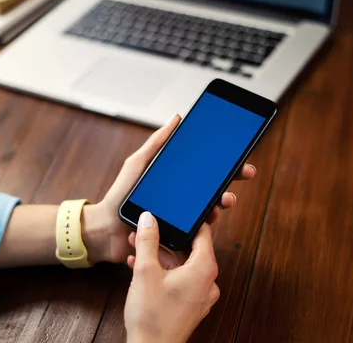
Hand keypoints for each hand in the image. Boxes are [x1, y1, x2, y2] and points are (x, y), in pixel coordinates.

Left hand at [82, 114, 256, 265]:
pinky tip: (210, 217)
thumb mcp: (138, 163)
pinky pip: (199, 230)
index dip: (224, 164)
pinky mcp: (179, 234)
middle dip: (232, 180)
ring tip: (224, 199)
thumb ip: (157, 143)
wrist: (106, 229)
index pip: (205, 170)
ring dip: (222, 202)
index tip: (239, 156)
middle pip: (214, 188)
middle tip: (245, 172)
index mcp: (176, 180)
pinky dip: (207, 223)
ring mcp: (182, 217)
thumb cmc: (120, 195)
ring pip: (211, 208)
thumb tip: (176, 118)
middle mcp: (182, 198)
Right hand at [125, 212, 218, 342]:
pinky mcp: (190, 306)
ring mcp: (200, 296)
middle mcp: (208, 282)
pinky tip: (141, 267)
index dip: (188, 220)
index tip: (175, 212)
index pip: (203, 233)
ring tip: (138, 248)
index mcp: (204, 269)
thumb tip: (149, 219)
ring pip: (182, 266)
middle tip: (147, 231)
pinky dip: (163, 272)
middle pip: (190, 250)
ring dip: (160, 256)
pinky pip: (179, 280)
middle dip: (165, 240)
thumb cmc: (152, 317)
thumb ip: (148, 240)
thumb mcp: (145, 271)